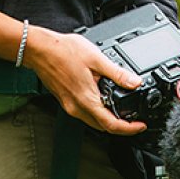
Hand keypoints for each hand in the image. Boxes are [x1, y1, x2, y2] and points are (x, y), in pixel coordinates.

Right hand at [22, 25, 146, 135]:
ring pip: (92, 121)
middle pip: (103, 127)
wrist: (39, 49)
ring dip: (107, 119)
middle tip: (133, 118)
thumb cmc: (63, 51)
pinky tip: (99, 96)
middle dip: (120, 126)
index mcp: (87, 100)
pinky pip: (83, 113)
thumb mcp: (96, 58)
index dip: (130, 129)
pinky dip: (95, 110)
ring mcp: (69, 105)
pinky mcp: (64, 100)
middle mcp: (76, 107)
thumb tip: (135, 82)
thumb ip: (117, 73)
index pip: (112, 125)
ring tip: (119, 107)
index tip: (140, 126)